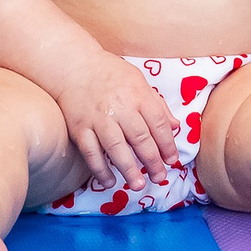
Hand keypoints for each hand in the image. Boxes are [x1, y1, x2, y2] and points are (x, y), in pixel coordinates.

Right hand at [52, 52, 181, 190]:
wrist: (74, 65)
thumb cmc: (110, 73)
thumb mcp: (138, 81)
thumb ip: (157, 104)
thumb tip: (176, 127)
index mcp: (137, 95)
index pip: (158, 123)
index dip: (167, 144)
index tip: (172, 160)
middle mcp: (119, 108)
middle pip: (140, 138)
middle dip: (152, 161)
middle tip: (159, 177)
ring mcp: (98, 119)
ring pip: (116, 148)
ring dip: (129, 169)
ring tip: (138, 185)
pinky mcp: (79, 128)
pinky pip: (91, 153)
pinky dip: (100, 169)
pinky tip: (110, 181)